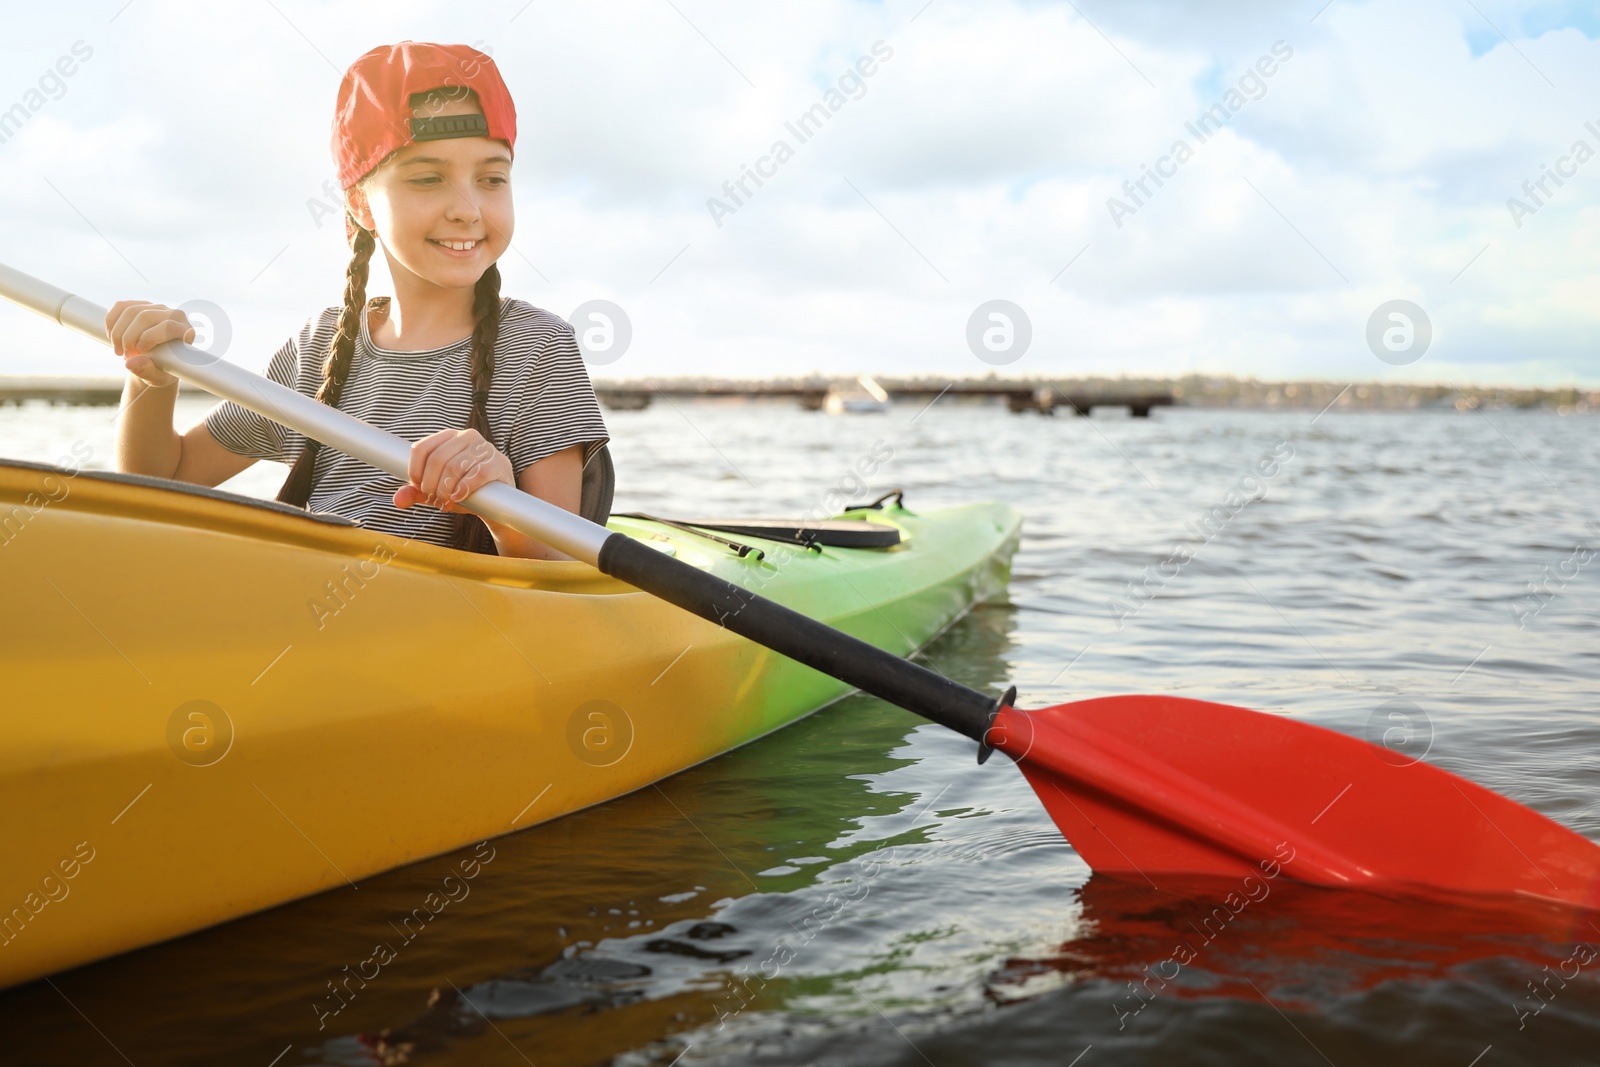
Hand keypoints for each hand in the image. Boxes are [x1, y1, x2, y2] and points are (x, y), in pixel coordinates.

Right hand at [105, 301, 192, 387]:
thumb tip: (130, 363)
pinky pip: (120, 306)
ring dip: (118, 332)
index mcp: (186, 331)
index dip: (149, 338)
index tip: (138, 353)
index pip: (167, 327)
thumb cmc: (161, 370)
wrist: (156, 362)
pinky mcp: (140, 305)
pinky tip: (111, 336)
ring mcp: (157, 308)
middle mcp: (174, 315)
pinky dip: (111, 321)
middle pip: (145, 316)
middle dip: (128, 337)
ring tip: (117, 349)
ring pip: (130, 311)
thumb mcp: (157, 376)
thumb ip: (147, 370)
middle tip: (124, 355)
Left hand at [393, 428, 512, 512]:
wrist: (497, 502)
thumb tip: (398, 500)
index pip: (421, 448)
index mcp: (448, 437)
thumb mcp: (437, 490)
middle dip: (431, 485)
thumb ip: (416, 492)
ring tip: (446, 502)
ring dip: (446, 490)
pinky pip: (476, 474)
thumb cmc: (463, 491)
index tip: (418, 488)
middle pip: (436, 459)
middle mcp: (466, 436)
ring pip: (454, 467)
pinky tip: (459, 498)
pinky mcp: (498, 462)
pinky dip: (464, 489)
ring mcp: (484, 447)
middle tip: (434, 500)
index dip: (414, 471)